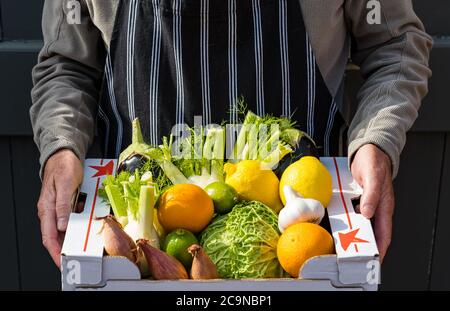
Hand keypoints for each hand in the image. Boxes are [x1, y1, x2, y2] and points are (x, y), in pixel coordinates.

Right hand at [37, 149, 82, 267]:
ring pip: (65, 229)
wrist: (65, 155)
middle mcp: (50, 210)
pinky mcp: (65, 204)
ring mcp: (57, 208)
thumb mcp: (65, 184)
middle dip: (65, 249)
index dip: (55, 251)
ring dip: (73, 237)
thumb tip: (62, 225)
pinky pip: (71, 219)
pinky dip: (78, 224)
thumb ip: (63, 205)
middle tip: (76, 258)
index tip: (62, 261)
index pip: (49, 236)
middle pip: (56, 236)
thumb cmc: (63, 166)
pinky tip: (86, 225)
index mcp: (47, 208)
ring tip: (83, 245)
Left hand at [351, 144, 394, 261]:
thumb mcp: (372, 176)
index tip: (373, 261)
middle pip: (370, 233)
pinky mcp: (357, 199)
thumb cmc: (374, 161)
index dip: (379, 249)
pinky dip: (345, 220)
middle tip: (351, 257)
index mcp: (384, 206)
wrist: (368, 150)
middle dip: (363, 246)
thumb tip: (367, 213)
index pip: (384, 234)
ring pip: (359, 224)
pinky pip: (350, 213)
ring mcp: (366, 204)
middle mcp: (376, 208)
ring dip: (352, 234)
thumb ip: (371, 194)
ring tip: (340, 245)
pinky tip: (335, 224)